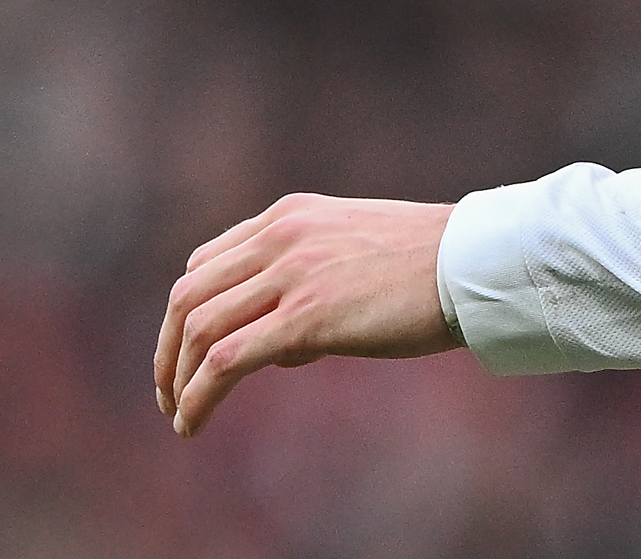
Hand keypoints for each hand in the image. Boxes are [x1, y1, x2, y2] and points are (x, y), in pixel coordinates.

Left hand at [154, 193, 458, 435]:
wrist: (474, 263)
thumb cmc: (430, 265)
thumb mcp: (354, 250)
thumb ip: (309, 280)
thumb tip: (282, 345)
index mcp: (289, 216)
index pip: (207, 262)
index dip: (184, 313)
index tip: (185, 354)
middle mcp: (279, 237)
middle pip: (188, 295)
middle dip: (167, 350)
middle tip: (168, 392)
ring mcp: (290, 274)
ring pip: (197, 329)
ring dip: (177, 380)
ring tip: (179, 417)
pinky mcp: (306, 318)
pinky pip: (226, 360)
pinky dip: (198, 396)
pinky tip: (192, 424)